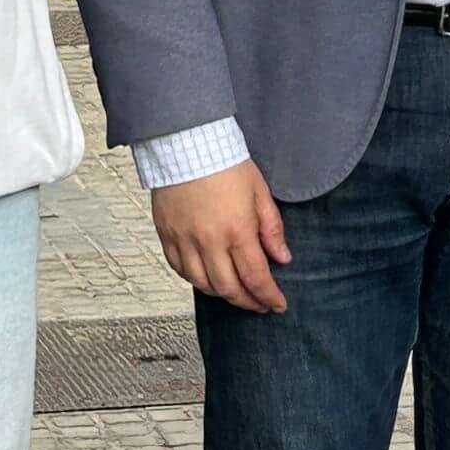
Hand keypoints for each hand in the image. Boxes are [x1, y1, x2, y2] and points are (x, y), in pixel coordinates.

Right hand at [150, 156, 290, 313]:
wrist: (186, 144)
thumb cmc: (226, 163)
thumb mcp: (260, 192)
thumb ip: (272, 229)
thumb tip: (282, 258)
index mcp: (237, 230)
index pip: (256, 277)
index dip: (268, 296)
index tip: (277, 305)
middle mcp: (209, 241)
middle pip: (229, 288)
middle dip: (248, 302)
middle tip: (259, 305)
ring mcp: (185, 241)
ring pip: (203, 284)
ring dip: (222, 294)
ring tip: (235, 293)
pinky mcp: (167, 236)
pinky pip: (180, 270)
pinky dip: (195, 280)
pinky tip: (206, 279)